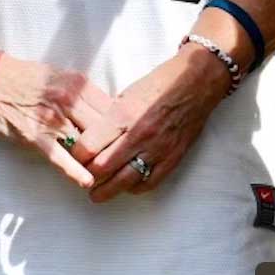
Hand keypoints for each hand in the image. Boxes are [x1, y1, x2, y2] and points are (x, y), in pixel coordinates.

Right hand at [0, 55, 113, 191]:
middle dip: (114, 144)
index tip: (129, 137)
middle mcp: (68, 100)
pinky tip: (87, 181)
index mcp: (78, 84)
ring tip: (109, 174)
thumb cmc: (28, 79)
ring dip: (96, 160)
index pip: (111, 108)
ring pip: (84, 143)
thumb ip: (84, 93)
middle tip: (124, 159)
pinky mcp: (34, 136)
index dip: (122, 125)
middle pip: (103, 127)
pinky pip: (59, 157)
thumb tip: (107, 111)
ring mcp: (51, 119)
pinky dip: (74, 171)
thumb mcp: (62, 76)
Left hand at [69, 43, 231, 203]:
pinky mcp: (172, 158)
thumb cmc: (161, 82)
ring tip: (98, 193)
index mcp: (124, 114)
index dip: (77, 155)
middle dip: (88, 175)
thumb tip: (93, 137)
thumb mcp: (128, 93)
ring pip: (123, 182)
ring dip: (106, 190)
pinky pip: (148, 183)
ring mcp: (157, 149)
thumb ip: (111, 118)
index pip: (88, 147)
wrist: (197, 81)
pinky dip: (134, 188)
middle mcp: (138, 135)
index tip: (76, 156)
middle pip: (101, 168)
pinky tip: (127, 185)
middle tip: (84, 176)